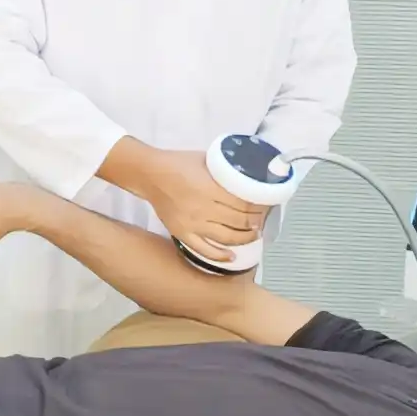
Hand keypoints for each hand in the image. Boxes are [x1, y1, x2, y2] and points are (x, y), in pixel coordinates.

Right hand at [135, 148, 269, 263]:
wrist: (150, 174)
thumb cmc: (179, 163)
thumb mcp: (207, 159)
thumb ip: (226, 169)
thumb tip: (248, 174)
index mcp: (209, 188)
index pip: (243, 204)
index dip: (259, 207)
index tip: (266, 205)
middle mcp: (203, 209)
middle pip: (239, 221)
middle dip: (255, 221)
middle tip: (262, 219)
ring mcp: (192, 224)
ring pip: (226, 237)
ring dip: (244, 237)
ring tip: (253, 234)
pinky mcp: (182, 233)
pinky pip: (204, 249)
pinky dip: (220, 255)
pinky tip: (232, 255)